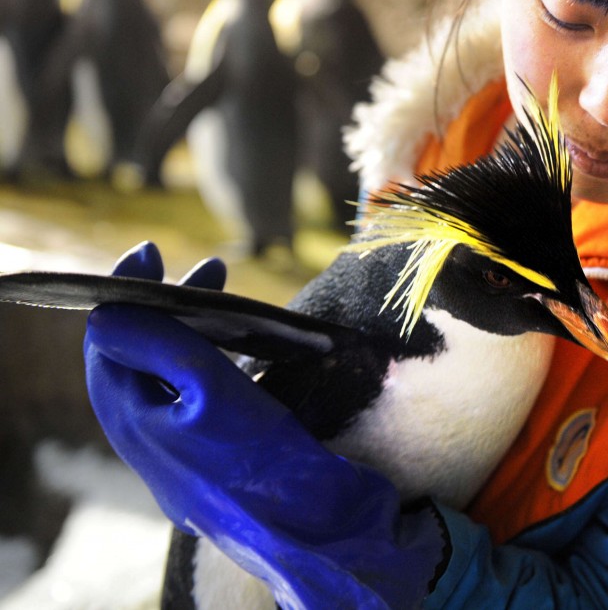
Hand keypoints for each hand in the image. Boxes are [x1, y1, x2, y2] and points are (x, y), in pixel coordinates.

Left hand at [84, 242, 443, 609]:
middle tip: (208, 270)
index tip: (151, 253)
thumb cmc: (267, 465)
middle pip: (143, 361)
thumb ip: (160, 349)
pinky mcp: (230, 460)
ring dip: (198, 333)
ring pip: (178, 380)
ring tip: (231, 300)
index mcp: (138, 428)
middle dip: (168, 308)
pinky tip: (254, 350)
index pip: (108, 349)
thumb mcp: (212, 394)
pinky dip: (223, 363)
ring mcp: (192, 456)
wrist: (322, 532)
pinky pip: (211, 401)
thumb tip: (107, 315)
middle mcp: (156, 444)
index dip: (123, 297)